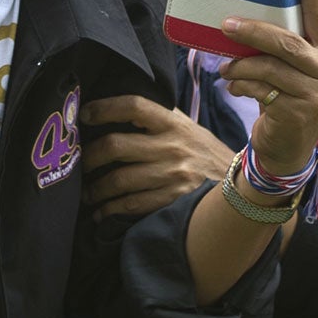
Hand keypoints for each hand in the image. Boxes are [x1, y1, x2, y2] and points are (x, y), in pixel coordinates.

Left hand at [79, 95, 231, 218]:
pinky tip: (101, 211)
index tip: (84, 114)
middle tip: (79, 163)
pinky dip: (110, 210)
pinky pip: (130, 205)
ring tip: (87, 192)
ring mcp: (172, 175)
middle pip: (115, 146)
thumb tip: (116, 110)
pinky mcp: (172, 200)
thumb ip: (158, 119)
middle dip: (89, 156)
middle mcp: (172, 147)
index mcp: (173, 124)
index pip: (133, 106)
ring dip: (95, 189)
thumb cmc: (203, 154)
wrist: (237, 185)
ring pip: (118, 180)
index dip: (104, 108)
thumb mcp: (187, 128)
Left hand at [219, 0, 317, 177]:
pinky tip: (235, 88)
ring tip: (226, 68)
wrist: (289, 147)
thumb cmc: (286, 98)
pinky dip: (242, 86)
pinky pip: (261, 89)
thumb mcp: (293, 70)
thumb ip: (284, 47)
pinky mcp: (301, 112)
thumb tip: (245, 16)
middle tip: (226, 25)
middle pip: (288, 42)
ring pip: (269, 67)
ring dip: (240, 65)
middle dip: (253, 31)